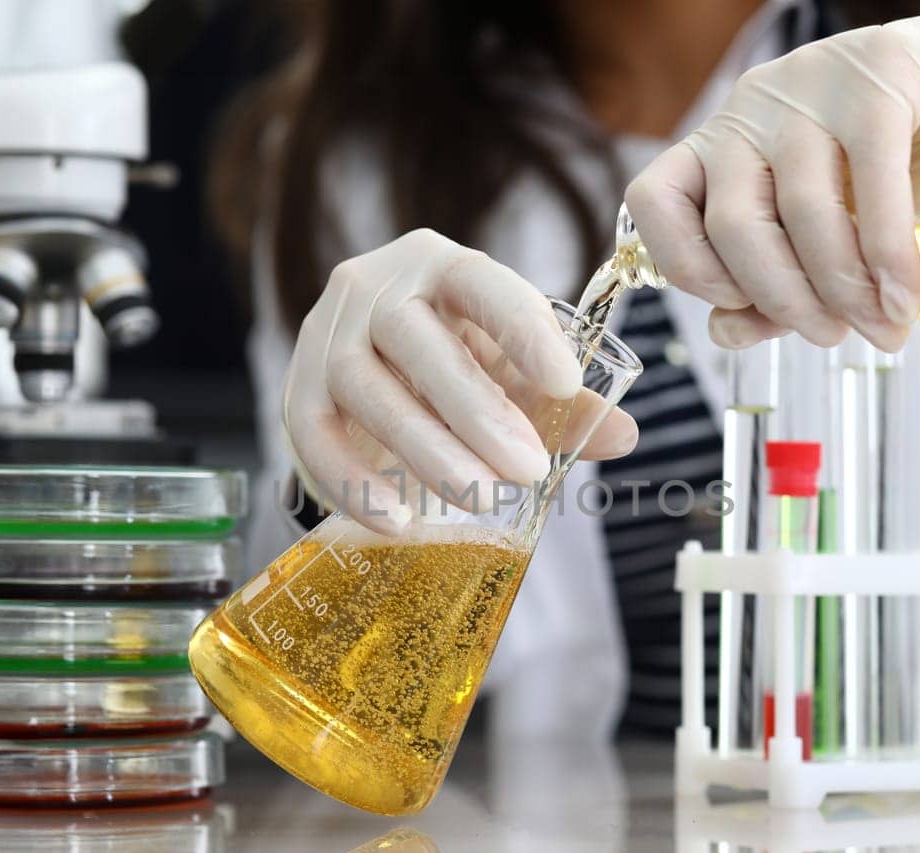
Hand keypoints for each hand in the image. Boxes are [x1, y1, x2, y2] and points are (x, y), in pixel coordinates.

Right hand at [284, 228, 639, 534]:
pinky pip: (313, 435)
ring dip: (424, 450)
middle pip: (414, 339)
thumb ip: (564, 405)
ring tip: (479, 500)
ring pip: (365, 388)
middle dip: (475, 411)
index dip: (523, 332)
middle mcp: (374, 286)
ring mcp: (326, 334)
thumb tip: (623, 436)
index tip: (566, 386)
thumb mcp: (511, 372)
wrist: (373, 367)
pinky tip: (398, 522)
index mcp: (440, 263)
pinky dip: (354, 482)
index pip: (482, 283)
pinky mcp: (295, 388)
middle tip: (527, 471)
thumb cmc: (456, 362)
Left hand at [625, 4, 919, 352]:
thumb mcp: (823, 233)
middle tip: (830, 335)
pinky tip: (904, 294)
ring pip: (802, 210)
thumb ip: (770, 288)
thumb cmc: (899, 165)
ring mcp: (811, 87)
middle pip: (734, 224)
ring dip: (843, 288)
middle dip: (783, 300)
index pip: (656, 202)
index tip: (740, 309)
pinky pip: (874, 180)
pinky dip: (887, 253)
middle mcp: (750, 110)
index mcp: (719, 144)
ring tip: (880, 325)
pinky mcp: (879, 77)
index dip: (689, 270)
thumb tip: (725, 334)